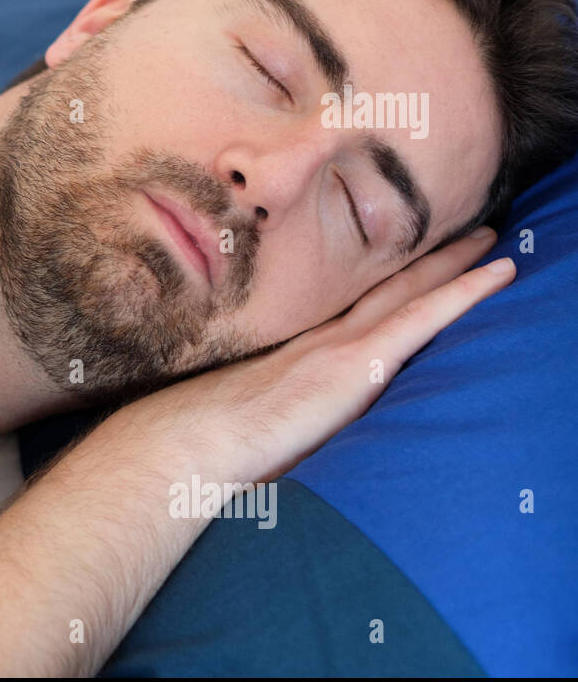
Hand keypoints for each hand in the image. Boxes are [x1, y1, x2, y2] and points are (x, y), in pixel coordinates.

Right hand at [124, 227, 514, 484]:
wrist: (186, 446)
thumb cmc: (201, 449)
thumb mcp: (243, 430)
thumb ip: (271, 424)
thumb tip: (278, 441)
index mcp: (295, 359)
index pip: (351, 315)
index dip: (383, 288)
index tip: (408, 267)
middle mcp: (319, 343)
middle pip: (383, 291)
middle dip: (425, 261)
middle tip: (465, 232)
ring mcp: (337, 348)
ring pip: (408, 293)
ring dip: (451, 264)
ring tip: (491, 238)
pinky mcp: (353, 365)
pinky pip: (419, 319)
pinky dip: (461, 293)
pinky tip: (496, 274)